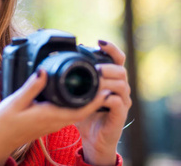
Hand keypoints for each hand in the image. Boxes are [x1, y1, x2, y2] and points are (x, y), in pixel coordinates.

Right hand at [0, 69, 111, 165]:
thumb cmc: (5, 123)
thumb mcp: (16, 102)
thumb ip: (31, 87)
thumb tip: (44, 71)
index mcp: (50, 115)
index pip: (81, 109)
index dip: (96, 99)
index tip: (105, 85)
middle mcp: (56, 121)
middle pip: (84, 110)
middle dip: (97, 97)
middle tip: (105, 79)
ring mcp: (54, 123)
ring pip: (79, 112)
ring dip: (90, 100)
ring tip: (96, 83)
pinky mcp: (51, 122)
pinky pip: (71, 113)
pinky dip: (79, 103)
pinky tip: (78, 92)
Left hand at [75, 40, 130, 165]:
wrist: (93, 139)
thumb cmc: (87, 114)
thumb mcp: (78, 93)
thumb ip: (74, 79)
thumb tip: (58, 62)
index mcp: (111, 79)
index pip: (117, 59)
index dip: (111, 48)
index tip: (99, 42)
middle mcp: (120, 88)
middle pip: (121, 70)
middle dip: (107, 66)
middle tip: (94, 68)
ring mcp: (122, 102)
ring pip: (122, 85)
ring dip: (107, 81)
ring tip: (95, 80)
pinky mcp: (121, 115)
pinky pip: (118, 103)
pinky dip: (109, 98)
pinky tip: (100, 97)